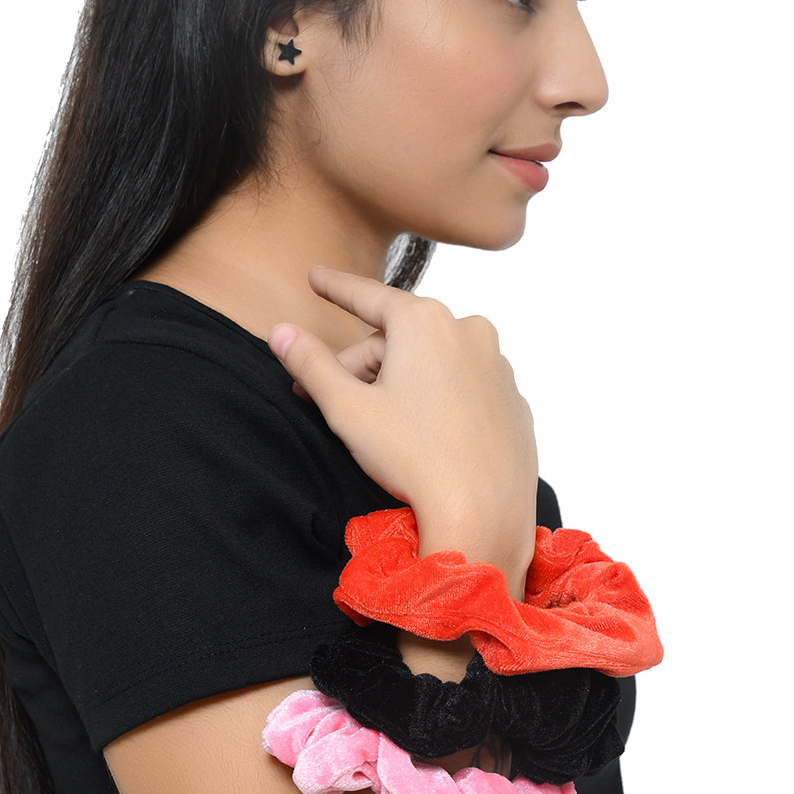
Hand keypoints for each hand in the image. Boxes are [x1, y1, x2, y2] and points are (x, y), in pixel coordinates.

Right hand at [269, 266, 537, 590]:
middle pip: (397, 339)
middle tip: (331, 403)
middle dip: (362, 365)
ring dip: (400, 383)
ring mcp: (497, 367)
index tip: (316, 276)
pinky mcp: (513, 402)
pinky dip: (438, 401)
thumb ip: (311, 363)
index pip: (367, 296)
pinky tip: (423, 437)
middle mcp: (469, 331)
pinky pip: (464, 388)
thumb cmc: (415, 459)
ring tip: (380, 428)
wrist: (484, 517)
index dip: (335, 287)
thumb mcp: (348, 409)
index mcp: (426, 322)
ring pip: (432, 362)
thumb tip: (281, 332)